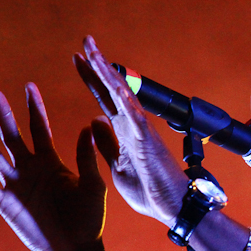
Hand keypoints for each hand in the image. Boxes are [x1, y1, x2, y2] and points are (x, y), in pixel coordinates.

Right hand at [0, 84, 106, 250]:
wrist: (77, 249)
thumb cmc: (88, 218)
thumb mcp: (93, 185)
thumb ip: (87, 158)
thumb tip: (88, 125)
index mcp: (51, 162)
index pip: (40, 129)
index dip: (34, 109)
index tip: (29, 86)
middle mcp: (30, 169)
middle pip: (13, 137)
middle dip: (4, 116)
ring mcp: (16, 185)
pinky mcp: (7, 204)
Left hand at [74, 36, 187, 226]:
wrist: (172, 208)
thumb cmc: (149, 191)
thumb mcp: (116, 166)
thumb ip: (107, 143)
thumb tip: (94, 121)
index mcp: (122, 131)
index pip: (103, 99)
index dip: (90, 79)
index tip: (77, 59)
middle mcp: (131, 125)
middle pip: (112, 89)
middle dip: (98, 66)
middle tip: (85, 42)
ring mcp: (140, 131)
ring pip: (122, 95)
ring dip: (108, 73)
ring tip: (94, 52)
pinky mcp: (148, 141)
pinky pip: (136, 116)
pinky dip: (127, 99)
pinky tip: (115, 83)